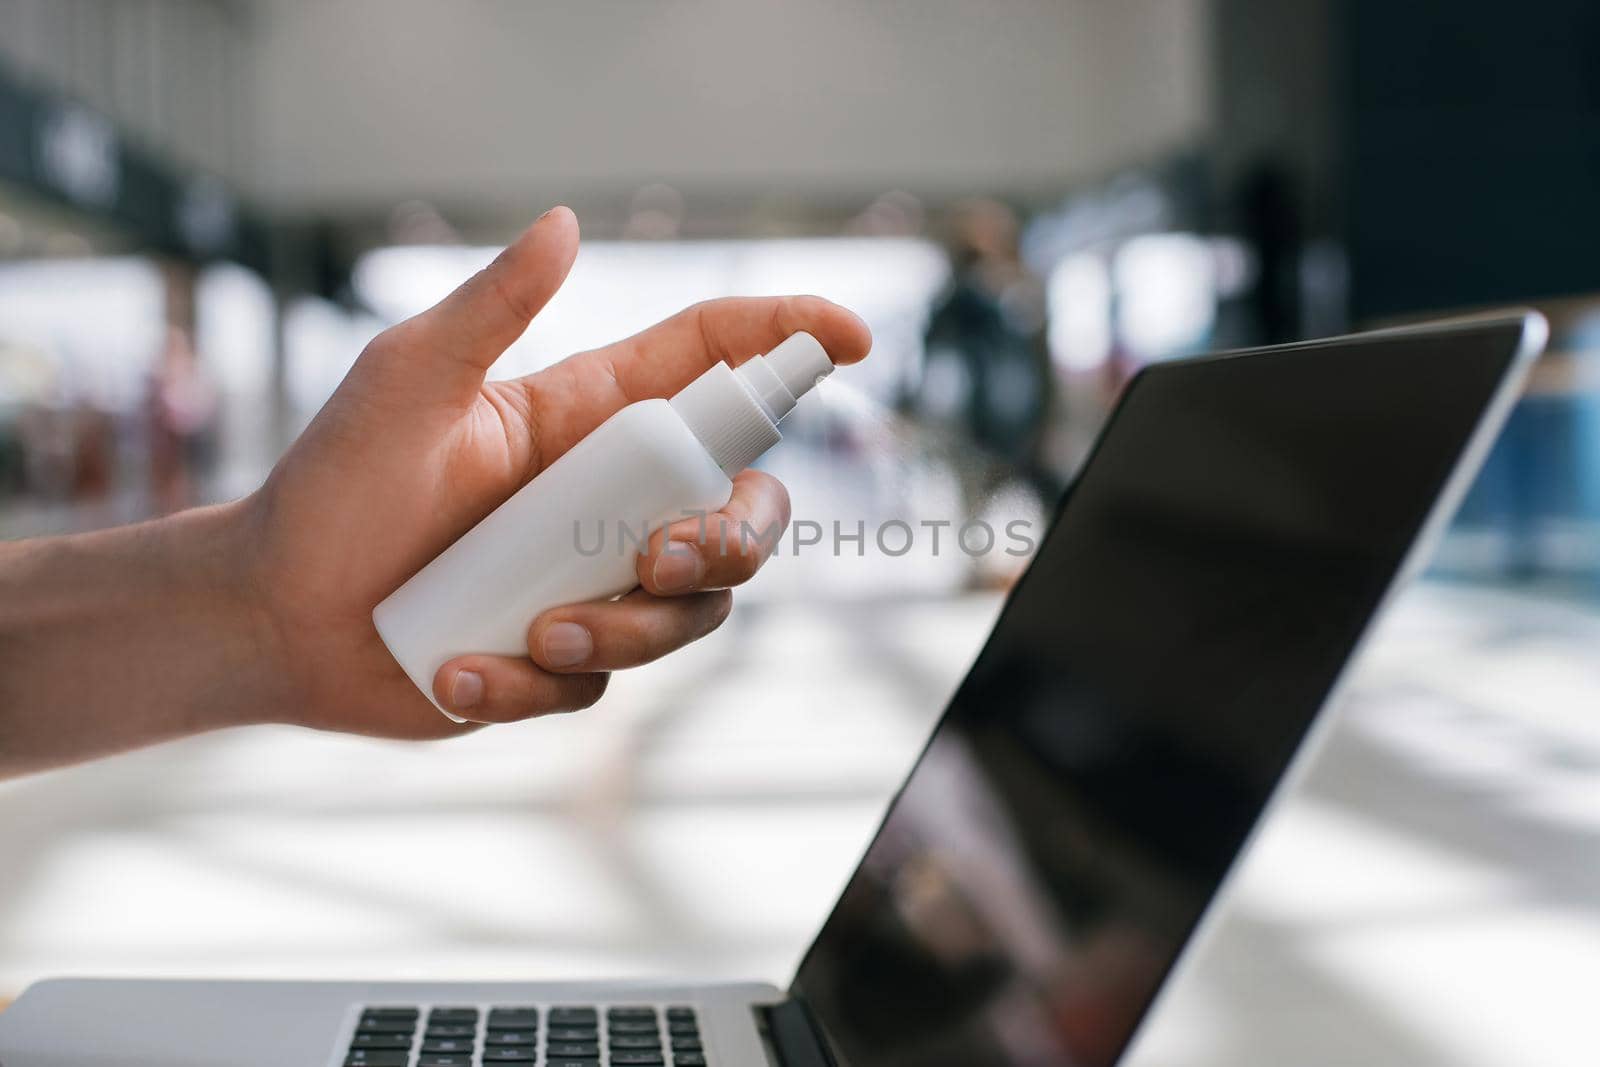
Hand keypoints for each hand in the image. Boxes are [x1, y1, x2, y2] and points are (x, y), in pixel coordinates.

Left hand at [245, 208, 869, 736]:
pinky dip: (536, 686)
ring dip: (625, 633)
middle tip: (656, 559)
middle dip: (734, 540)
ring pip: (690, 613)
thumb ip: (491, 307)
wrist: (274, 613)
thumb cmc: (333, 485)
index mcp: (589, 419)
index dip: (793, 345)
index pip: (714, 365)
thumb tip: (568, 222)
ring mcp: (593, 583)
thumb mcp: (407, 381)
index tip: (851, 341)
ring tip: (529, 635)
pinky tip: (460, 675)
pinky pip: (602, 683)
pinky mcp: (565, 661)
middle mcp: (609, 500)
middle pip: (744, 513)